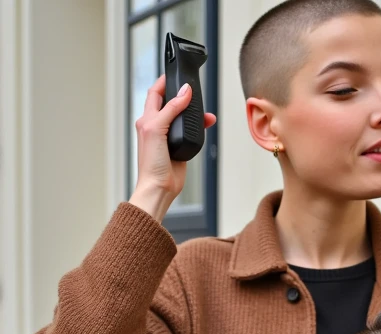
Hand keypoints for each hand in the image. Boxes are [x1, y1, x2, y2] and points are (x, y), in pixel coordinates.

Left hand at [129, 74, 216, 221]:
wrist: (159, 187)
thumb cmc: (151, 162)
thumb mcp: (157, 128)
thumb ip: (171, 108)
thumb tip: (184, 91)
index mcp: (147, 119)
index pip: (155, 93)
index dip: (164, 82)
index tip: (174, 73)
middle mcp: (157, 126)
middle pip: (171, 103)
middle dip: (182, 95)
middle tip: (193, 89)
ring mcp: (169, 137)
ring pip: (183, 117)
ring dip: (194, 112)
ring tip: (204, 110)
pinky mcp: (180, 147)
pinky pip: (191, 132)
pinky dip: (199, 126)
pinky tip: (206, 124)